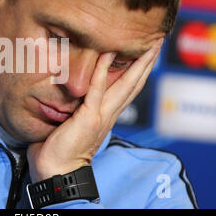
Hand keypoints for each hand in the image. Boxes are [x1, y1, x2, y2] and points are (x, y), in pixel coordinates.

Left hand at [27, 38, 163, 182]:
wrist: (58, 172)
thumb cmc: (60, 151)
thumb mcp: (74, 124)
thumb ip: (79, 110)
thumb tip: (73, 98)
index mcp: (107, 116)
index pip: (128, 90)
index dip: (138, 72)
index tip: (146, 55)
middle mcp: (110, 114)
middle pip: (134, 84)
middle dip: (146, 63)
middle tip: (157, 43)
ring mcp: (102, 115)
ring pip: (125, 85)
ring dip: (138, 63)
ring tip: (148, 45)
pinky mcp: (89, 116)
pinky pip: (97, 88)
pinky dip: (103, 70)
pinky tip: (108, 52)